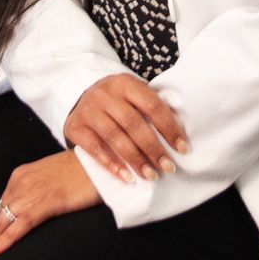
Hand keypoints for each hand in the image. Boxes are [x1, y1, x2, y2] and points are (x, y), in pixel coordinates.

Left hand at [0, 151, 100, 255]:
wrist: (101, 162)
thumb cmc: (82, 171)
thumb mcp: (53, 177)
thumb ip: (38, 190)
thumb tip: (28, 208)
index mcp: (22, 175)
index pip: (2, 205)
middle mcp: (22, 182)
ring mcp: (33, 191)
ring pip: (5, 222)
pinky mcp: (47, 202)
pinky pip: (21, 225)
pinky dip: (6, 240)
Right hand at [64, 73, 189, 183]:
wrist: (79, 96)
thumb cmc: (116, 100)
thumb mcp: (131, 94)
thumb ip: (150, 107)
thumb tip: (179, 133)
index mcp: (125, 83)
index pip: (152, 105)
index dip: (169, 127)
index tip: (183, 148)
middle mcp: (105, 94)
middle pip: (133, 123)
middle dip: (153, 148)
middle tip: (168, 167)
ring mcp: (88, 110)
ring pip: (115, 137)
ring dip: (136, 159)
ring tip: (151, 175)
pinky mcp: (75, 127)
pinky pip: (95, 149)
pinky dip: (112, 164)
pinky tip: (127, 177)